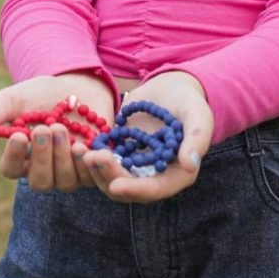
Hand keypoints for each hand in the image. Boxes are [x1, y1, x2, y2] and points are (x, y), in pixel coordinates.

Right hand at [0, 73, 115, 192]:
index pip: (11, 169)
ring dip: (63, 156)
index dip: (14, 156)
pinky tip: (86, 146)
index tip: (19, 135)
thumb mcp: (13, 99)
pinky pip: (91, 178)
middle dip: (42, 156)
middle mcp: (44, 171)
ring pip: (64, 182)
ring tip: (62, 127)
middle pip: (40, 181)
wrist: (77, 84)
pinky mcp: (93, 168)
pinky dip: (87, 163)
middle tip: (45, 128)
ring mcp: (69, 172)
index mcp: (21, 157)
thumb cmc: (40, 94)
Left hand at [83, 71, 213, 203]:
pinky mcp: (122, 152)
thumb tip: (189, 165)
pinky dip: (93, 156)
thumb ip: (196, 140)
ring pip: (113, 177)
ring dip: (97, 169)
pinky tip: (80, 145)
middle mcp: (155, 175)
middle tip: (92, 159)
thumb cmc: (190, 102)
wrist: (172, 87)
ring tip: (84, 152)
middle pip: (129, 187)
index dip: (135, 190)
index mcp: (177, 174)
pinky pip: (105, 160)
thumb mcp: (198, 117)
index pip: (156, 189)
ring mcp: (136, 165)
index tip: (116, 185)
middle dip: (109, 176)